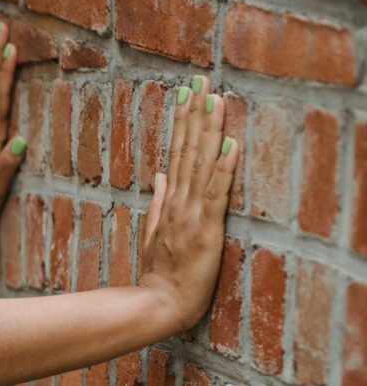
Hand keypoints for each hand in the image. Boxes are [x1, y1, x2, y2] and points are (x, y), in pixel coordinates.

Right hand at [136, 76, 239, 333]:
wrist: (160, 303)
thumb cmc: (161, 275)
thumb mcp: (155, 233)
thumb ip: (160, 201)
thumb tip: (161, 173)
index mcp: (171, 202)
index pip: (178, 152)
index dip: (184, 122)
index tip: (189, 94)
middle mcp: (180, 202)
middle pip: (189, 150)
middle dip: (196, 114)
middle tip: (201, 82)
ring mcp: (192, 214)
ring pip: (202, 164)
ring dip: (210, 131)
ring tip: (216, 100)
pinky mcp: (206, 229)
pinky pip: (216, 193)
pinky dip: (224, 169)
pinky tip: (230, 145)